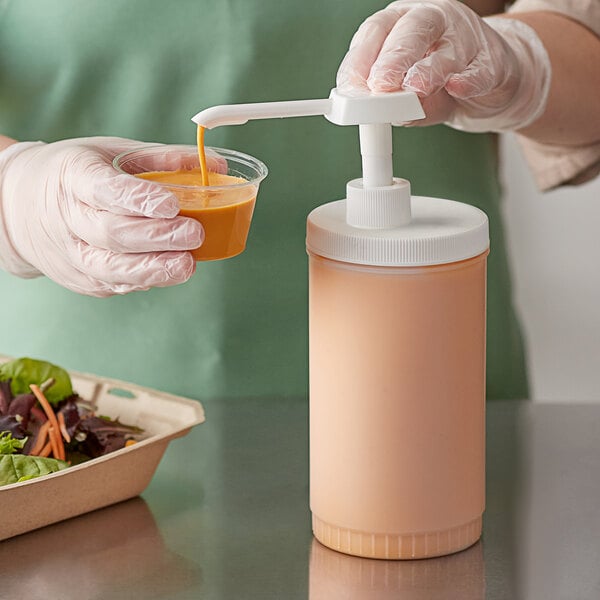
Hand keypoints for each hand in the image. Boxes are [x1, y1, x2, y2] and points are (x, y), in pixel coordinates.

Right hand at [0, 137, 213, 296]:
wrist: (21, 206)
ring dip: (153, 269)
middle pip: (112, 233)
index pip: (104, 190)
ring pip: (111, 267)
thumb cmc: (77, 175)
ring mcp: (71, 253)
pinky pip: (114, 284)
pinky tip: (170, 273)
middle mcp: (67, 218)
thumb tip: (216, 165)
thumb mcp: (111, 153)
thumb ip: (162, 159)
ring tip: (187, 265)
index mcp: (73, 176)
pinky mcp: (80, 278)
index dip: (138, 199)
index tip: (172, 205)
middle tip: (194, 234)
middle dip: (157, 237)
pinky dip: (145, 280)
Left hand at [336, 0, 550, 131]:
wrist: (490, 84)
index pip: (376, 30)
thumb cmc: (439, 84)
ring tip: (414, 89)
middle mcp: (434, 21)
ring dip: (428, 71)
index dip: (360, 58)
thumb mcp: (408, 95)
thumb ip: (394, 103)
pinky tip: (457, 86)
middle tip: (380, 84)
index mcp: (402, 23)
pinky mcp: (493, 62)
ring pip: (447, 50)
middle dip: (393, 58)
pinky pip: (480, 71)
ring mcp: (467, 37)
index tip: (350, 87)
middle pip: (412, 30)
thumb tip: (383, 114)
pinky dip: (468, 80)